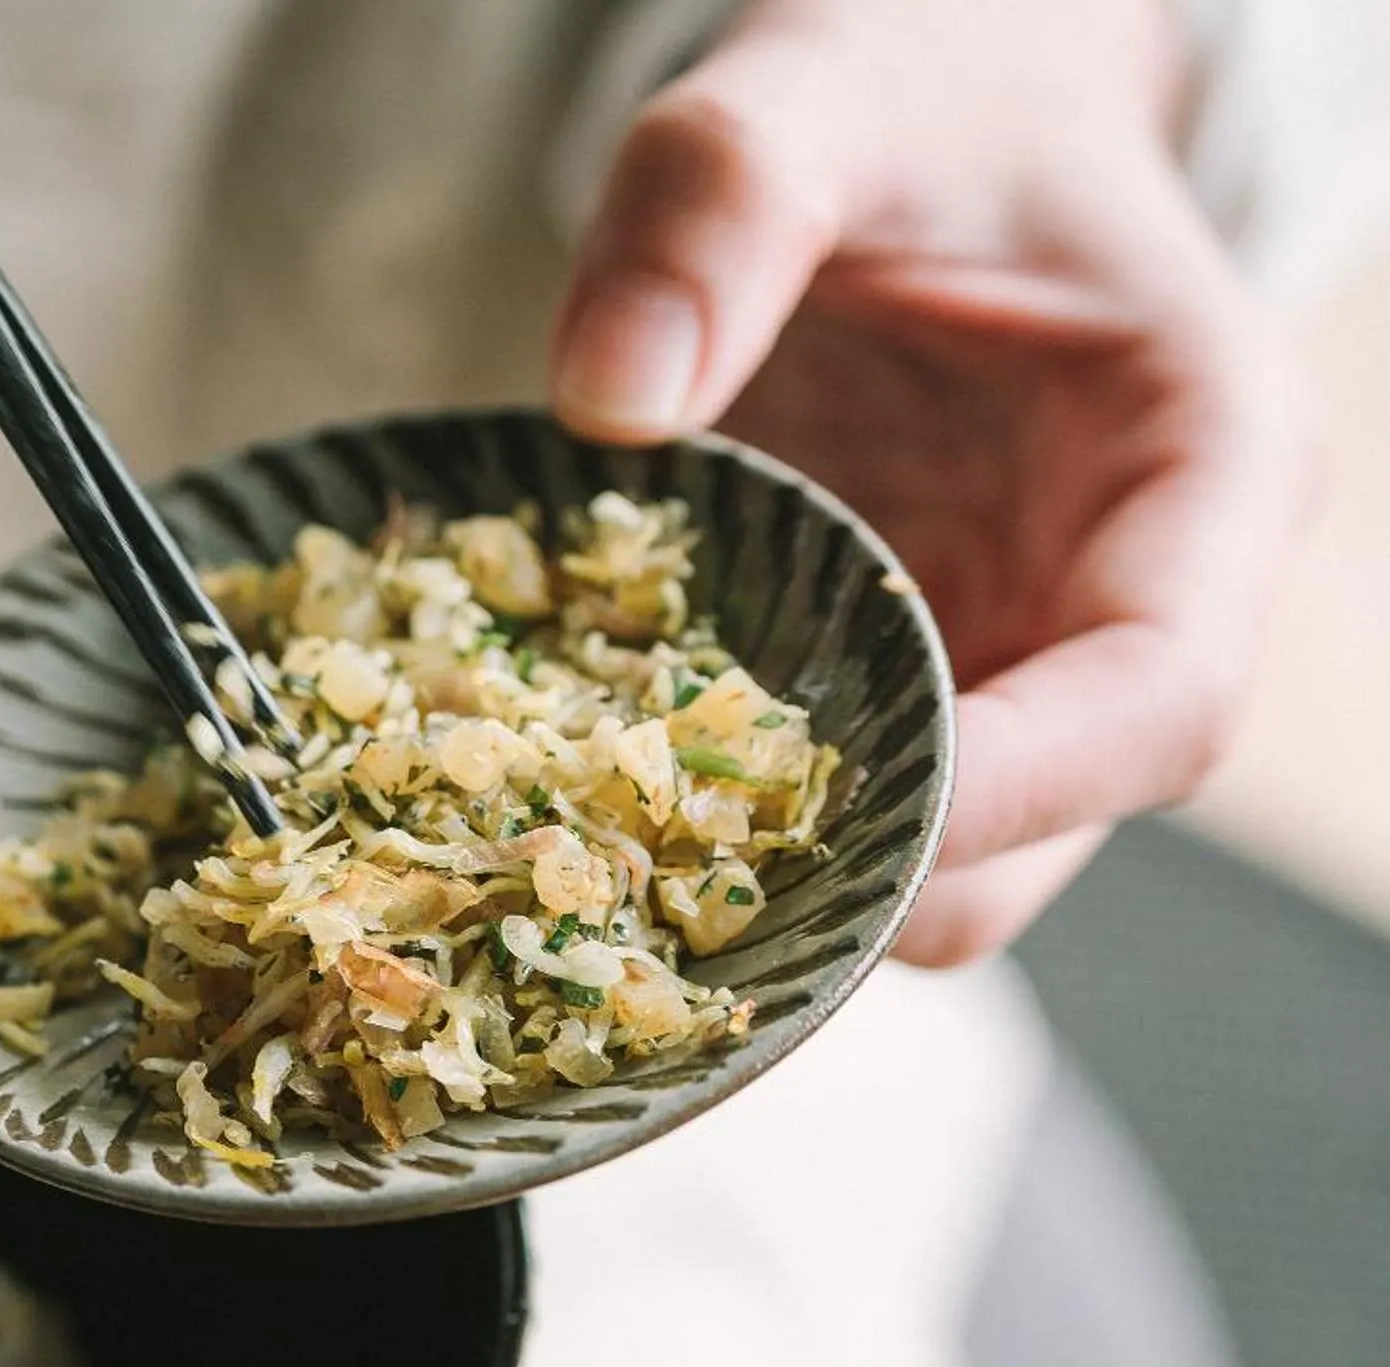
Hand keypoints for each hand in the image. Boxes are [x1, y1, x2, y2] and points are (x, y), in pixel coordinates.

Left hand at [548, 0, 1313, 963]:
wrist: (908, 111)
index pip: (1155, 705)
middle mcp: (1120, 613)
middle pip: (1023, 847)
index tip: (827, 820)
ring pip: (905, 871)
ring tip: (566, 877)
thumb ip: (720, 199)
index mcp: (1202, 481)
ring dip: (748, 889)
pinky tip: (552, 818)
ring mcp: (1001, 672)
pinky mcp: (884, 687)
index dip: (1010, 795)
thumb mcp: (822, 90)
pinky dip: (690, 834)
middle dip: (846, 885)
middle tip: (628, 887)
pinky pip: (806, 813)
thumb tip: (608, 394)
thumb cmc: (915, 92)